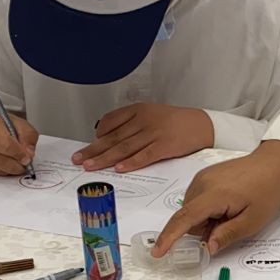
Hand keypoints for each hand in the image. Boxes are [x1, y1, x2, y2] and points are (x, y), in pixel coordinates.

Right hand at [0, 108, 37, 175]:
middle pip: (2, 161)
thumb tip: (29, 154)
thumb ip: (27, 135)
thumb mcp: (14, 121)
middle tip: (23, 163)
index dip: (19, 154)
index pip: (6, 145)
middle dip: (17, 165)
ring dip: (8, 169)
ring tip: (12, 160)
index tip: (27, 158)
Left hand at [72, 103, 213, 171]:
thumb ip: (132, 124)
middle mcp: (143, 120)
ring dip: (105, 158)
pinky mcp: (164, 146)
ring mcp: (153, 133)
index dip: (98, 135)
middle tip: (78, 159)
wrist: (201, 125)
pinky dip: (131, 163)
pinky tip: (119, 169)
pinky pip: (144, 156)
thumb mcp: (152, 114)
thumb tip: (109, 137)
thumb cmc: (176, 122)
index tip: (88, 146)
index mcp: (138, 110)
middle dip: (94, 149)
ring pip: (124, 148)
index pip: (111, 121)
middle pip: (113, 137)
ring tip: (90, 167)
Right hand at [154, 140, 279, 255]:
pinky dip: (206, 209)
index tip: (157, 253)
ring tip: (231, 212)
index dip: (169, 237)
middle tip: (229, 224)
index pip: (185, 219)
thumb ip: (227, 235)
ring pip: (191, 210)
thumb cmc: (266, 193)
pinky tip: (226, 205)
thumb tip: (206, 248)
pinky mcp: (204, 175)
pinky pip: (196, 200)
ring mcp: (201, 177)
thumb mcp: (252, 221)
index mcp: (214, 195)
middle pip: (188, 217)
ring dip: (205, 219)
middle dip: (203, 229)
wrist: (273, 164)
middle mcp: (201, 183)